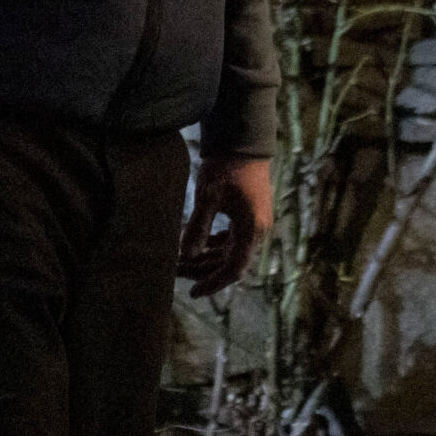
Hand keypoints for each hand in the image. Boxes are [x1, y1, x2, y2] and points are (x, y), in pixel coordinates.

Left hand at [180, 154, 271, 297]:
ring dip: (208, 259)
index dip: (213, 283)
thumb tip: (187, 256)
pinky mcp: (250, 216)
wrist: (244, 142)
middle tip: (177, 273)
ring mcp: (255, 224)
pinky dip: (215, 246)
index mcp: (251, 230)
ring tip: (182, 262)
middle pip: (231, 263)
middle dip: (204, 271)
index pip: (233, 270)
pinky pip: (233, 240)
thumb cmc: (226, 167)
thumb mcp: (207, 197)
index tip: (193, 293)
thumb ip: (198, 228)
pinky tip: (198, 246)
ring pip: (231, 252)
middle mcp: (258, 232)